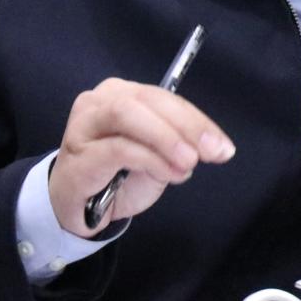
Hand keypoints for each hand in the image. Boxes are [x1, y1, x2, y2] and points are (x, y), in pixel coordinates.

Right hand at [49, 77, 234, 237]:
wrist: (76, 207)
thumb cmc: (118, 176)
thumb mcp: (157, 158)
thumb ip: (179, 146)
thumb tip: (213, 146)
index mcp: (125, 93)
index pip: (166, 98)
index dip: (198, 120)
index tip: (224, 147)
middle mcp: (102, 99)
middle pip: (149, 99)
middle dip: (187, 125)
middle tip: (213, 152)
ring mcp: (85, 123)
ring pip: (129, 114)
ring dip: (166, 137)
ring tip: (190, 162)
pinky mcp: (78, 152)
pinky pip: (118, 148)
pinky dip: (150, 159)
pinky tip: (169, 174)